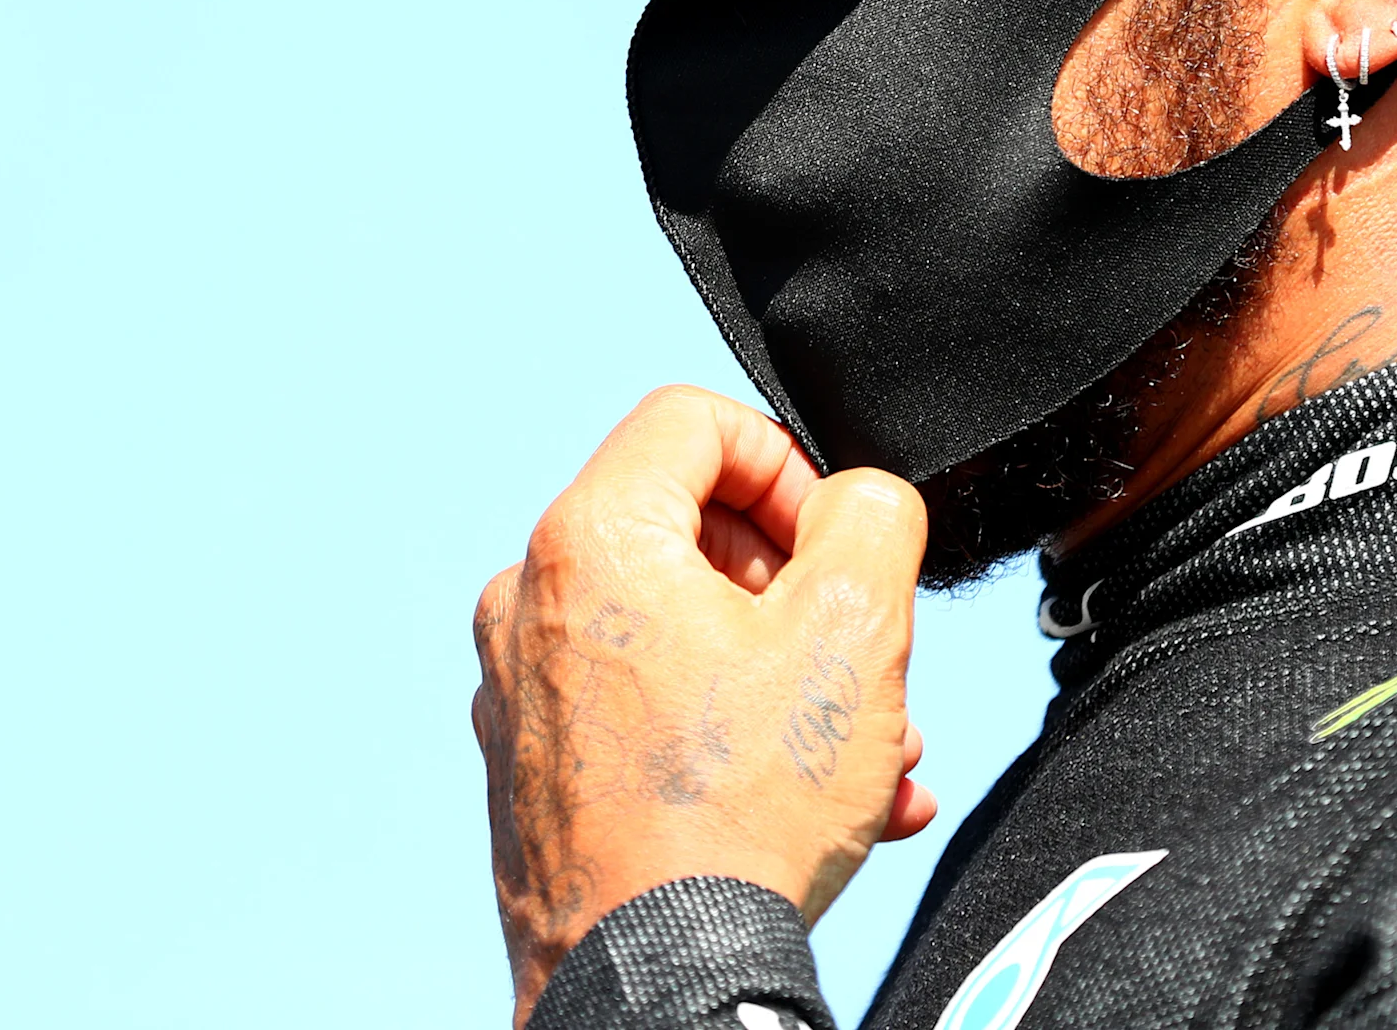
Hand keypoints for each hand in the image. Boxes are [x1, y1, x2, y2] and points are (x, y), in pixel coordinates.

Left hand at [471, 386, 934, 1023]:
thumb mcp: (854, 629)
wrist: (657, 978)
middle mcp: (530, 603)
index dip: (789, 462)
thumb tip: (857, 499)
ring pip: (680, 634)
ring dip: (785, 676)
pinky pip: (649, 712)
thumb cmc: (737, 816)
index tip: (840, 538)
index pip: (693, 421)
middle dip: (798, 589)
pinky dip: (732, 735)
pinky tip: (820, 803)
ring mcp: (523, 692)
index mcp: (588, 538)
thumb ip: (872, 516)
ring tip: (865, 754)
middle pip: (687, 530)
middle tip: (863, 658)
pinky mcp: (535, 770)